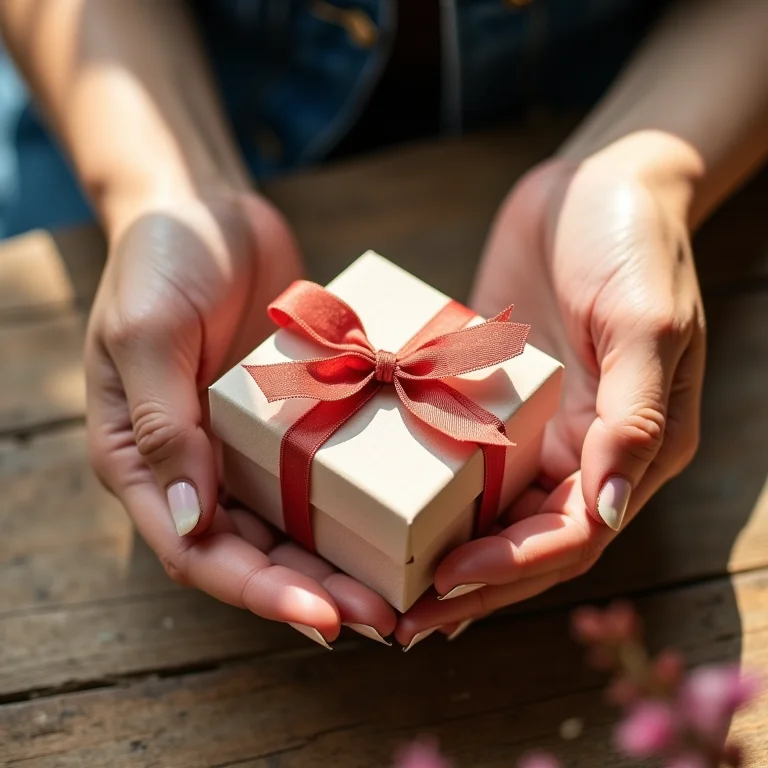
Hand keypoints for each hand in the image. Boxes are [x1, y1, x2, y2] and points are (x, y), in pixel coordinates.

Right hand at [86, 187, 396, 645]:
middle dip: (320, 590)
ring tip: (407, 586)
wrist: (206, 207)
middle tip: (388, 617)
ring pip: (299, 523)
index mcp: (145, 460)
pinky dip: (362, 498)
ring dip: (348, 558)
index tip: (326, 619)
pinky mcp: (294, 415)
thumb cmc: (158, 261)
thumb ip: (162, 424)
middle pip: (259, 552)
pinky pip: (327, 468)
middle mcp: (200, 465)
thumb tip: (193, 519)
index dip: (259, 592)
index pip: (198, 552)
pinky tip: (409, 515)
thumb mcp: (147, 334)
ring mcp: (251, 444)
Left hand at [397, 133, 705, 644]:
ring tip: (377, 584)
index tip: (446, 583)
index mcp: (631, 447)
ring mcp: (532, 426)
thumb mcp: (646, 320)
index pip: (573, 535)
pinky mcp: (491, 396)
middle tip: (397, 621)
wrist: (595, 181)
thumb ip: (634, 415)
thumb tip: (607, 509)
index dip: (514, 568)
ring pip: (484, 510)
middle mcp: (581, 450)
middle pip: (522, 541)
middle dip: (465, 586)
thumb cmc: (633, 242)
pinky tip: (375, 507)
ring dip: (436, 551)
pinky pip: (455, 453)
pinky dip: (421, 489)